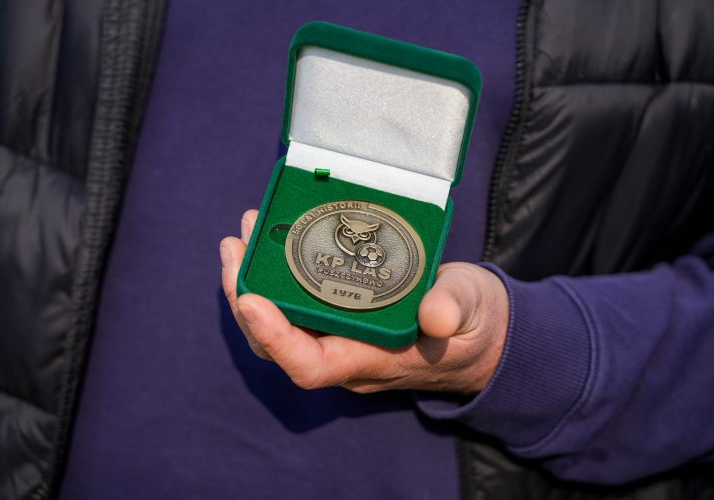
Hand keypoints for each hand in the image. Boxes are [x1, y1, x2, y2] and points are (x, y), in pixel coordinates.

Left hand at [220, 210, 508, 394]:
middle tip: (235, 247)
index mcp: (374, 359)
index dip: (275, 337)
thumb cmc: (474, 324)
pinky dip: (274, 276)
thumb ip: (454, 309)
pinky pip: (294, 304)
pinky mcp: (341, 316)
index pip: (310, 365)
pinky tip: (269, 240)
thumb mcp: (472, 310)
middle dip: (246, 300)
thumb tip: (434, 314)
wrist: (478, 334)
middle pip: (277, 344)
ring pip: (279, 323)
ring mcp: (340, 336)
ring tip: (243, 234)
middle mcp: (346, 352)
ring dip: (252, 283)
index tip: (251, 299)